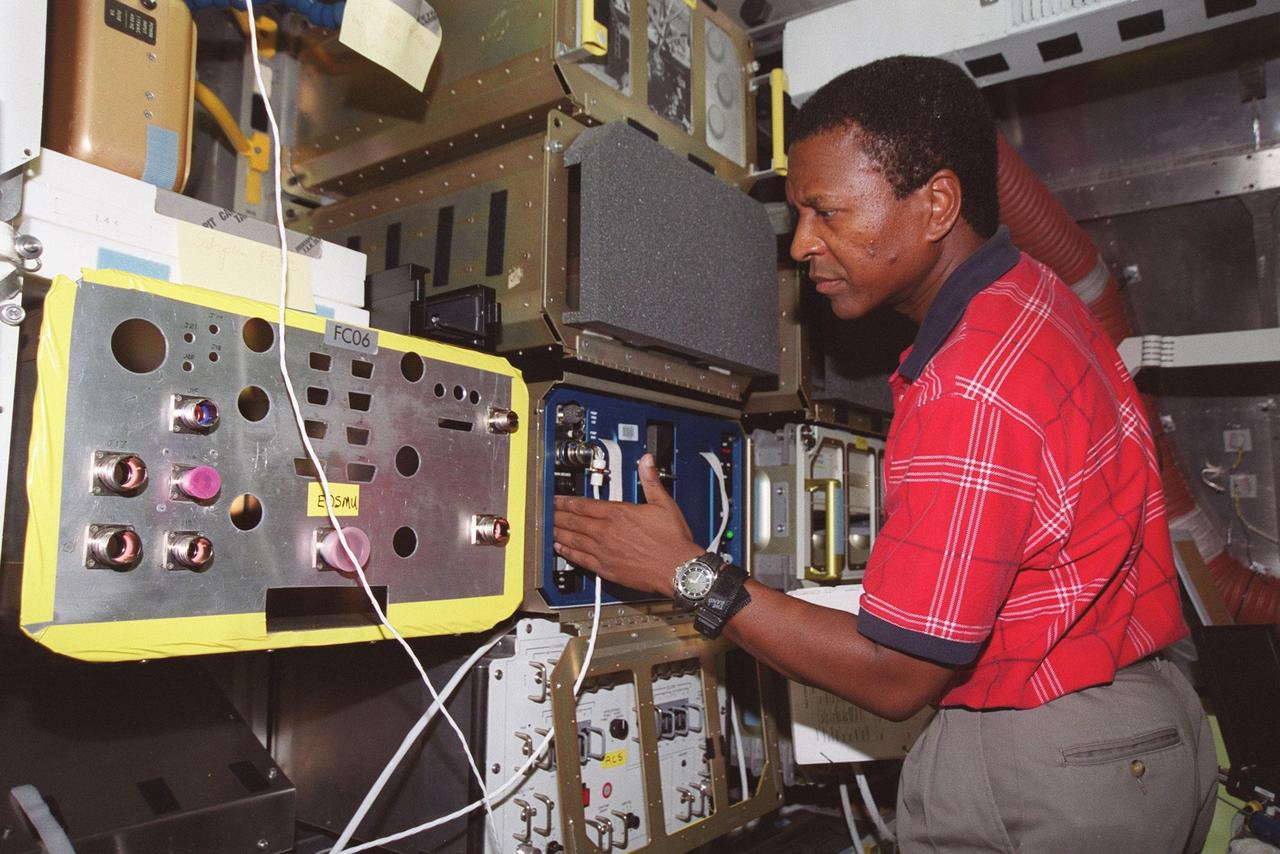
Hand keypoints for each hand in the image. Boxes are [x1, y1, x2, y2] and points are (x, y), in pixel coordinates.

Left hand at [553, 454, 703, 595]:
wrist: (677, 568)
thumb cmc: (672, 541)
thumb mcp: (664, 504)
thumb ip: (651, 481)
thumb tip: (646, 461)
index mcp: (619, 514)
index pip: (585, 505)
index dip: (567, 501)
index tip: (557, 499)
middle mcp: (607, 532)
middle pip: (574, 522)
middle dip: (557, 516)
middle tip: (545, 512)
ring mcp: (604, 551)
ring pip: (573, 540)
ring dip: (559, 533)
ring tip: (548, 528)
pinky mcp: (606, 569)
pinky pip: (581, 559)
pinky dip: (568, 553)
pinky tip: (561, 549)